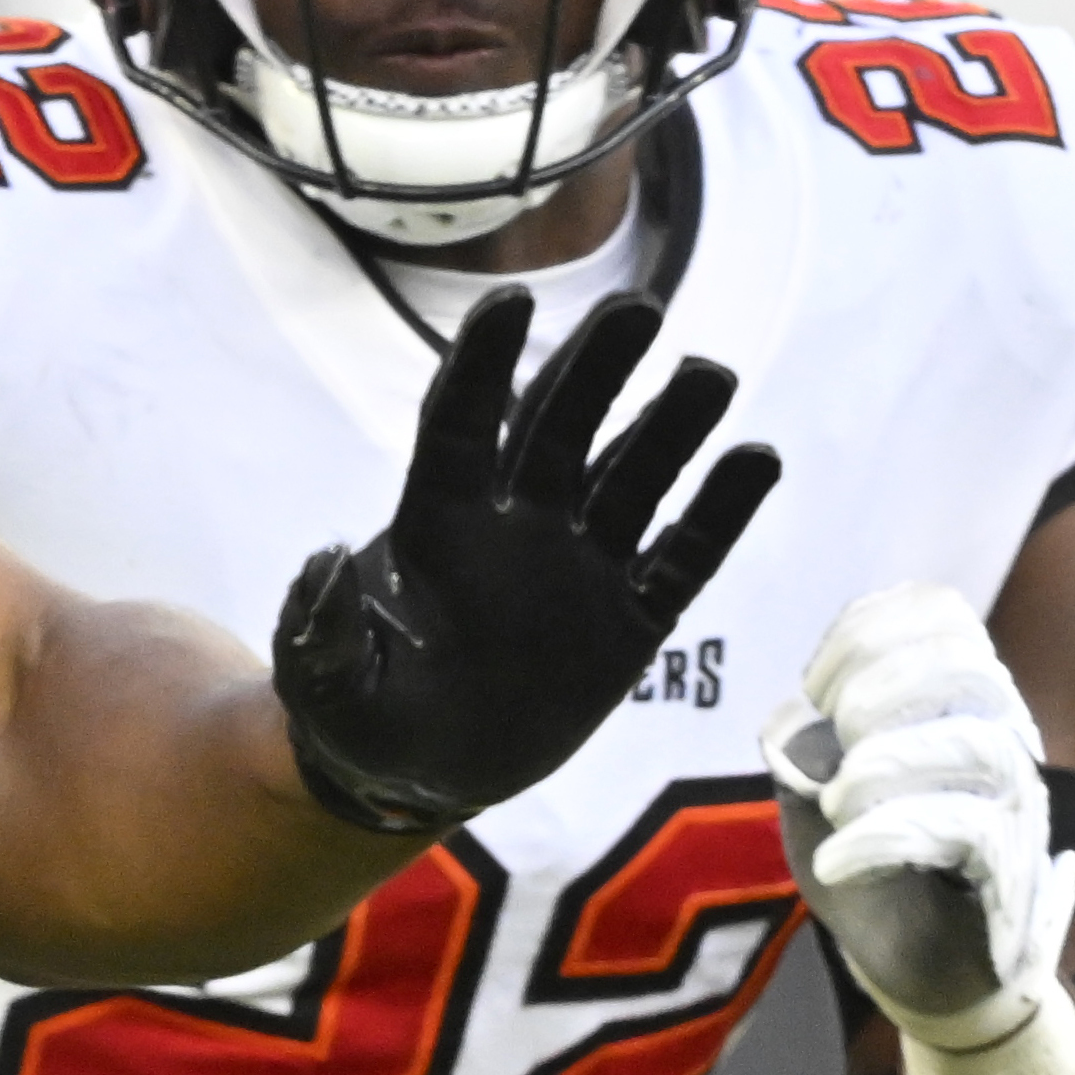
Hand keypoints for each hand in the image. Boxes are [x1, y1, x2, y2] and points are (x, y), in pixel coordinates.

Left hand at [274, 288, 780, 835]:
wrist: (423, 773)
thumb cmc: (360, 717)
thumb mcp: (323, 685)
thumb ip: (319, 630)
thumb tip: (325, 561)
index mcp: (438, 523)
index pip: (462, 425)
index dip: (482, 365)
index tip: (509, 301)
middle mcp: (516, 526)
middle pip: (560, 426)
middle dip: (595, 367)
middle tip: (637, 311)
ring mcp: (578, 567)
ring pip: (630, 477)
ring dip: (669, 425)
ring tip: (707, 373)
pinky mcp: (628, 621)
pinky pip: (682, 556)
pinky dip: (718, 512)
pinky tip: (756, 459)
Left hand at [764, 581, 1074, 1074]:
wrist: (922, 970)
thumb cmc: (872, 868)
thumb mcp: (813, 794)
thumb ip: (801, 743)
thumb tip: (792, 723)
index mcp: (955, 700)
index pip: (942, 617)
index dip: (870, 631)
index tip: (815, 684)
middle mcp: (1000, 739)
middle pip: (969, 669)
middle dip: (880, 686)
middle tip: (829, 730)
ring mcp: (1015, 805)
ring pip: (977, 747)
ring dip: (887, 763)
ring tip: (836, 798)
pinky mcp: (1009, 873)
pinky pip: (965, 831)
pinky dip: (887, 837)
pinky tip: (838, 859)